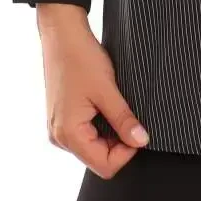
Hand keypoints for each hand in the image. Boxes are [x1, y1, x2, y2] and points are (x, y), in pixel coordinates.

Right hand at [39, 16, 149, 177]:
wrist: (62, 34)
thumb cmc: (80, 58)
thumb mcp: (107, 90)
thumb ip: (124, 119)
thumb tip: (141, 141)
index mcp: (68, 134)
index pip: (104, 166)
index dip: (126, 151)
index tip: (138, 128)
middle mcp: (60, 137)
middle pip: (98, 158)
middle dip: (118, 141)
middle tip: (128, 114)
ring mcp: (59, 128)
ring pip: (93, 146)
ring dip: (110, 132)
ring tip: (114, 104)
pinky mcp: (62, 118)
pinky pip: (86, 133)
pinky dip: (100, 124)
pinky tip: (104, 103)